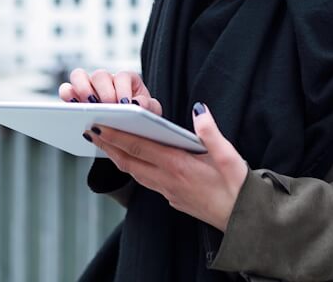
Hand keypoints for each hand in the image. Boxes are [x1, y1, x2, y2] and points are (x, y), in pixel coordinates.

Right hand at [58, 68, 161, 114]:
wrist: (127, 128)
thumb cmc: (140, 116)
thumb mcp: (150, 112)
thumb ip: (149, 106)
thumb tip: (137, 104)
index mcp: (126, 80)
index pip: (123, 77)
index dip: (123, 89)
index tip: (125, 105)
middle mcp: (106, 80)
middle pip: (100, 75)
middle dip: (104, 92)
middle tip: (108, 107)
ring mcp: (89, 86)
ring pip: (79, 76)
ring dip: (82, 89)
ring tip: (88, 106)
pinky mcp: (75, 96)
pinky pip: (66, 89)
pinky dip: (67, 95)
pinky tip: (72, 109)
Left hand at [86, 102, 248, 231]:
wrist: (244, 222)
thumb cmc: (238, 187)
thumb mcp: (229, 156)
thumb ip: (211, 133)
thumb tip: (199, 110)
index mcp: (179, 166)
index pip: (139, 147)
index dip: (116, 135)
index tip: (98, 125)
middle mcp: (168, 180)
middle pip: (129, 161)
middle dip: (108, 145)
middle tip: (89, 130)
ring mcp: (169, 192)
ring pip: (135, 173)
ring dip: (117, 158)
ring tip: (105, 144)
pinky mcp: (174, 199)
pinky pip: (146, 181)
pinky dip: (133, 168)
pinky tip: (133, 161)